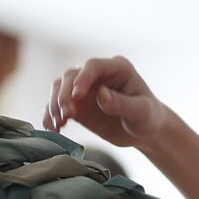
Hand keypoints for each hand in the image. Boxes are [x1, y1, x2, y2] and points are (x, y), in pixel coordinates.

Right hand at [41, 56, 169, 148]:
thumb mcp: (141, 112)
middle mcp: (97, 75)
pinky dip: (51, 116)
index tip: (76, 97)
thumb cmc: (147, 118)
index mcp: (116, 68)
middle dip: (64, 95)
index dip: (82, 79)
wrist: (143, 132)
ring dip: (54, 105)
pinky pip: (57, 106)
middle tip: (66, 115)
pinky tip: (53, 129)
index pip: (93, 66)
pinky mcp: (77, 105)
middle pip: (71, 76)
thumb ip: (122, 103)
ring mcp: (85, 89)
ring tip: (58, 125)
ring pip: (59, 88)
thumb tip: (100, 94)